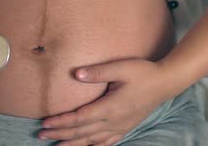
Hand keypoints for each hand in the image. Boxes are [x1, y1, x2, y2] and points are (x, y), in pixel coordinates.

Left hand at [39, 59, 175, 145]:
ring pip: (93, 140)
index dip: (61, 122)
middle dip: (60, 134)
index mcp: (110, 108)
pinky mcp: (126, 127)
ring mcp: (121, 126)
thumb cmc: (142, 72)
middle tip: (41, 135)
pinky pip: (107, 142)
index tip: (45, 123)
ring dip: (73, 143)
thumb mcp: (120, 68)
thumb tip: (77, 74)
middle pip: (82, 132)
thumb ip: (97, 72)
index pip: (79, 118)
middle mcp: (114, 121)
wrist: (166, 82)